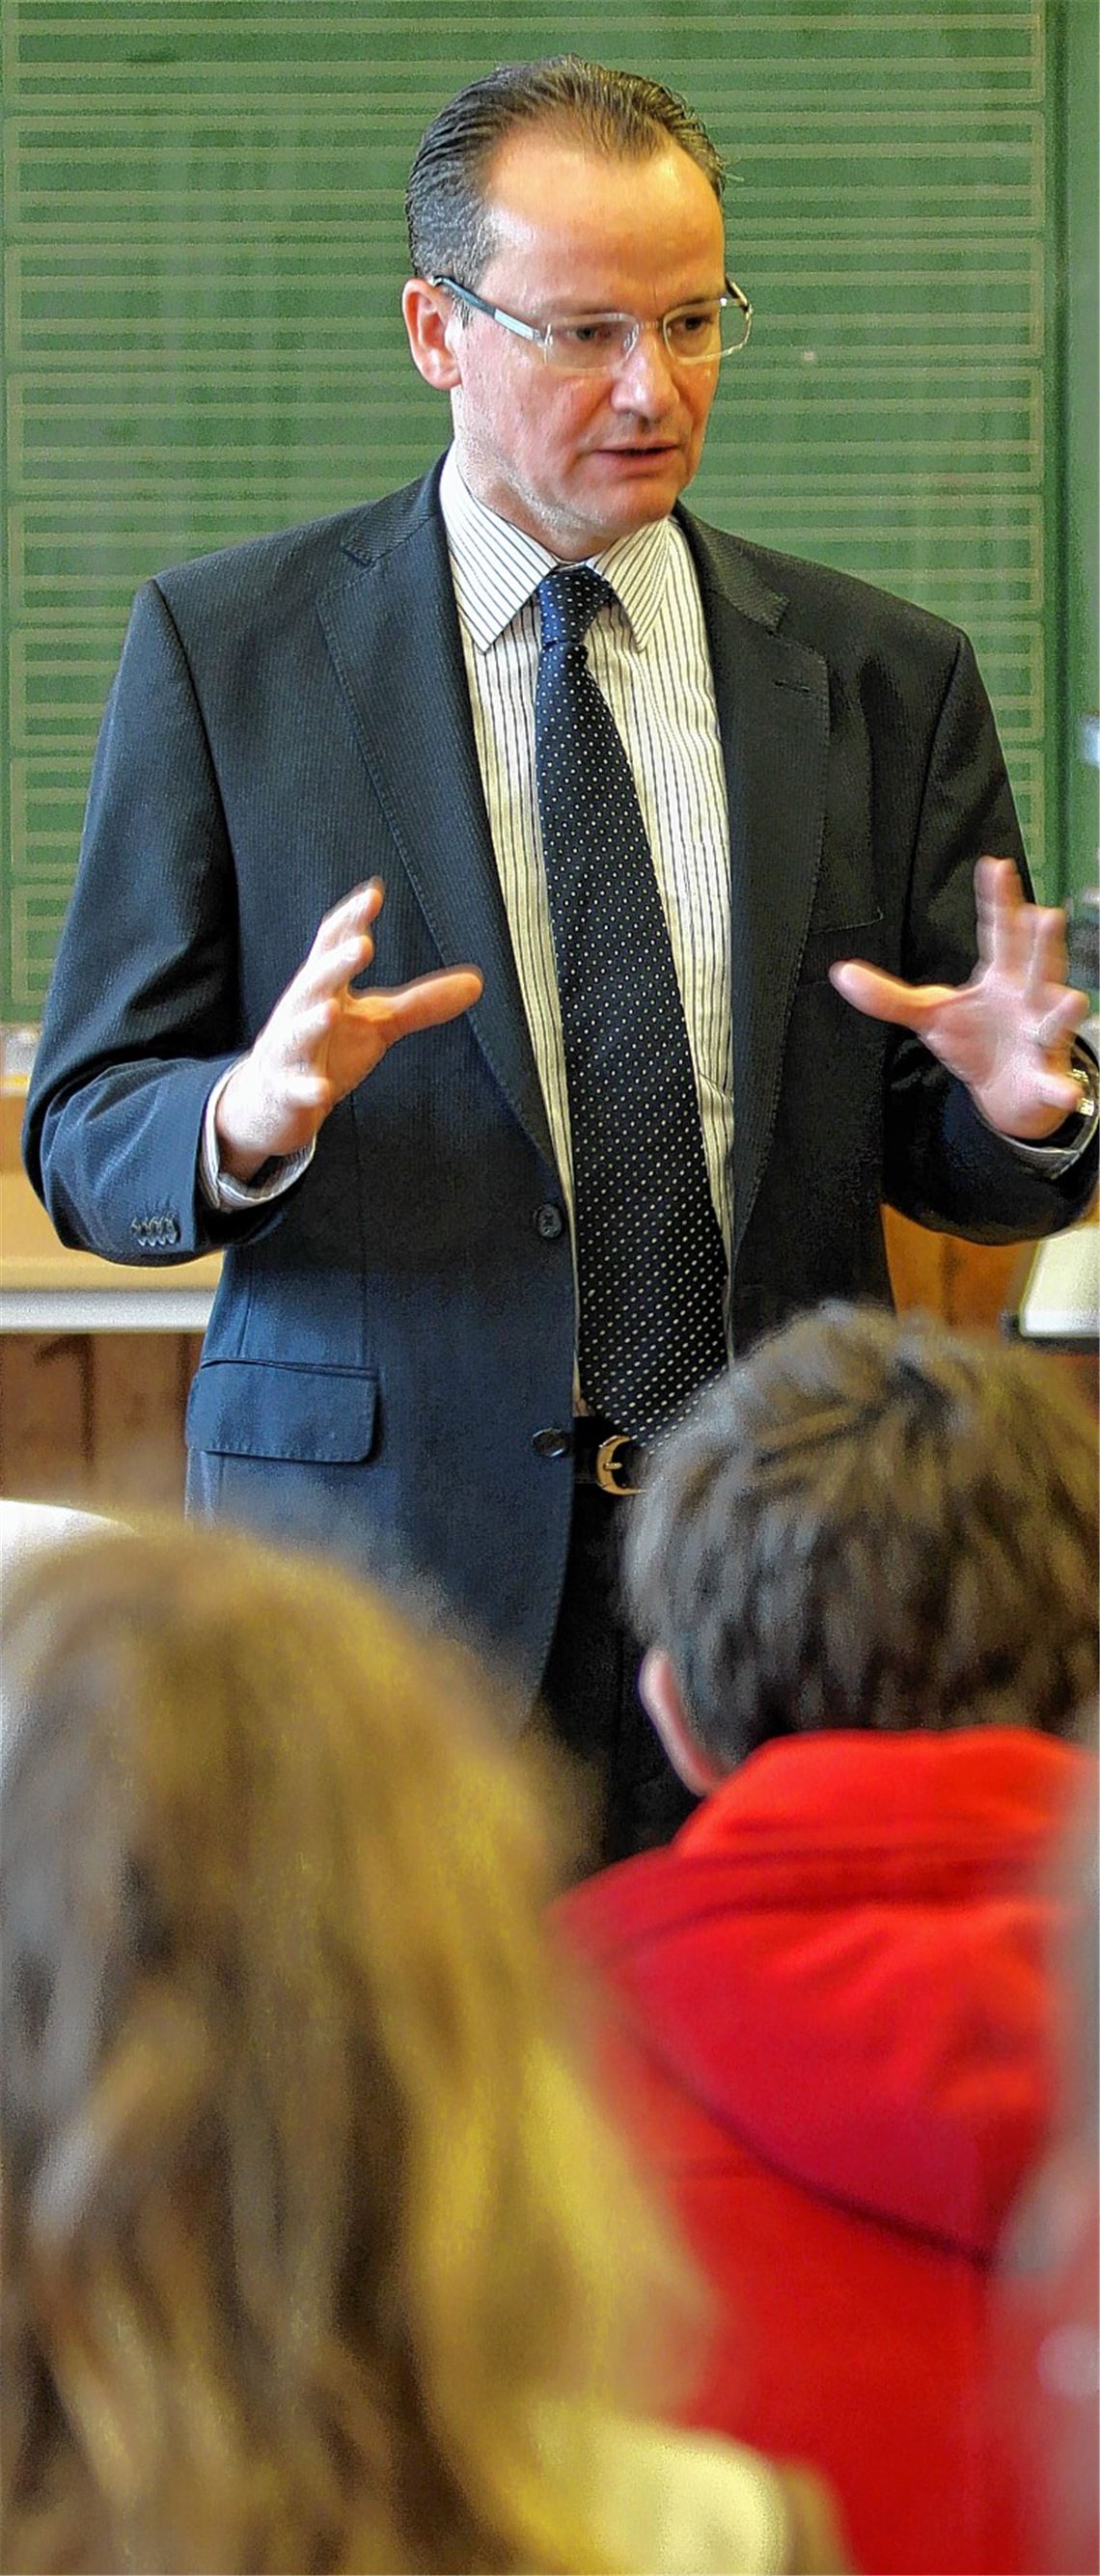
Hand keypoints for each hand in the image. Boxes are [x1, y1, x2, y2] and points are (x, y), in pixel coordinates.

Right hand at [215, 880, 482, 1178]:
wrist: (274, 1100)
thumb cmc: (329, 1048)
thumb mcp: (377, 1023)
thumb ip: (421, 1003)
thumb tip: (477, 982)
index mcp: (324, 987)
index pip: (330, 945)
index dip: (350, 920)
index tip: (374, 894)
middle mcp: (301, 1012)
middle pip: (315, 982)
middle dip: (336, 964)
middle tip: (362, 944)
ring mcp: (290, 1051)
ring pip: (298, 1032)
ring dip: (313, 1020)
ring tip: (331, 1009)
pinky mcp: (287, 1090)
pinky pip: (296, 1089)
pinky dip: (307, 1088)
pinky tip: (321, 1090)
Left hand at [829, 857, 1089, 1140]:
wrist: (1005, 1092)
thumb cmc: (974, 1041)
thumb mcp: (929, 1014)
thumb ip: (889, 996)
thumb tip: (841, 972)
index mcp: (1002, 975)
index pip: (1000, 930)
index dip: (998, 900)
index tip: (995, 865)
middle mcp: (1029, 998)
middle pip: (1037, 966)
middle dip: (1043, 944)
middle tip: (1046, 915)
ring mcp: (1041, 1036)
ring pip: (1056, 1020)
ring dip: (1064, 1010)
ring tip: (1072, 1000)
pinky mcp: (1044, 1077)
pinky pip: (1054, 1083)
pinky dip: (1061, 1089)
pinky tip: (1066, 1094)